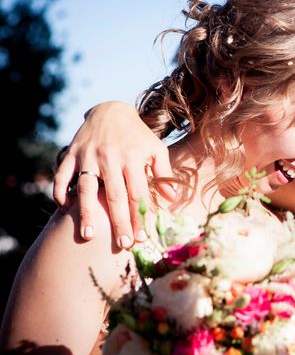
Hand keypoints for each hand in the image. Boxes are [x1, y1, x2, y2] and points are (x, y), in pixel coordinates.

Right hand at [53, 101, 176, 246]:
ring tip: (89, 236)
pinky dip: (61, 192)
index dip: (140, 217)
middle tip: (122, 244)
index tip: (141, 238)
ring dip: (86, 213)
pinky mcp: (71, 153)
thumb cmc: (137, 135)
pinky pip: (62, 175)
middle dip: (119, 221)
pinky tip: (64, 209)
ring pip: (86, 188)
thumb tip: (173, 199)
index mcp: (133, 158)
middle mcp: (110, 157)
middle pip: (115, 195)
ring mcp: (88, 155)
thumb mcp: (156, 149)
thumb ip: (164, 173)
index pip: (138, 193)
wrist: (110, 110)